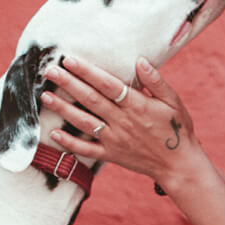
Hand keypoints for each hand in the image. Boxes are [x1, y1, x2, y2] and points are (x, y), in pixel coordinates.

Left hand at [40, 56, 200, 187]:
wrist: (179, 164)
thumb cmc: (178, 128)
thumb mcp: (173, 101)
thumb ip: (155, 81)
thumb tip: (140, 60)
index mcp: (137, 105)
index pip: (107, 84)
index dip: (87, 72)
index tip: (70, 60)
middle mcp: (122, 121)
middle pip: (90, 99)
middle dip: (68, 83)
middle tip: (49, 70)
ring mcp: (114, 139)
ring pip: (84, 121)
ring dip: (63, 108)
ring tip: (45, 96)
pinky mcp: (111, 154)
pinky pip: (86, 149)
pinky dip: (69, 142)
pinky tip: (54, 133)